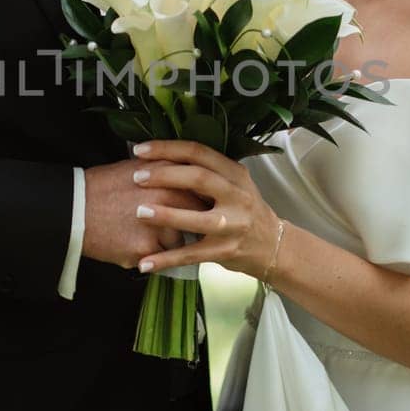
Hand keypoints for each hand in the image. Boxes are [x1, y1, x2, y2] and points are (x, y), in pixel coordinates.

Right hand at [82, 158, 207, 268]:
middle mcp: (170, 196)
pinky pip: (161, 259)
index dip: (203, 203)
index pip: (202, 191)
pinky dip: (151, 257)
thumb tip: (187, 175)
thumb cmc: (102, 187)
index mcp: (169, 173)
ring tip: (146, 237)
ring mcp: (161, 223)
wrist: (73, 209)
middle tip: (188, 230)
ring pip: (180, 242)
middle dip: (194, 225)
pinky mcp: (148, 248)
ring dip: (169, 243)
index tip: (202, 210)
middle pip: (198, 217)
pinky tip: (132, 246)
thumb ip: (165, 169)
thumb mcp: (136, 166)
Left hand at [128, 140, 281, 278]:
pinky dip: (166, 259)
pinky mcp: (225, 251)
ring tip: (139, 211)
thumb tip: (160, 157)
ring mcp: (233, 225)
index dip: (167, 148)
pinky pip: (191, 255)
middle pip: (198, 178)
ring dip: (165, 215)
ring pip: (196, 218)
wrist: (273, 245)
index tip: (140, 150)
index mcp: (235, 173)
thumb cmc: (243, 210)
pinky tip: (144, 262)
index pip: (199, 152)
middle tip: (136, 177)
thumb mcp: (233, 184)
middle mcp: (238, 196)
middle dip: (163, 176)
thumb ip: (206, 171)